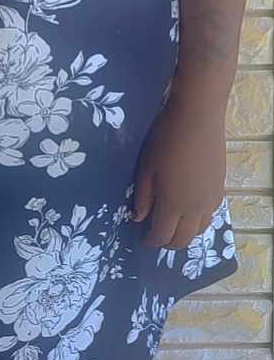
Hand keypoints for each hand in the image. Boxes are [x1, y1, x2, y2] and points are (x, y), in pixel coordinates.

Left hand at [131, 97, 226, 248]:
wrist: (198, 117)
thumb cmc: (165, 138)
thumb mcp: (146, 166)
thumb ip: (143, 196)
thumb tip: (139, 218)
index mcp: (173, 204)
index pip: (162, 235)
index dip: (150, 240)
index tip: (141, 238)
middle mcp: (195, 209)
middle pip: (183, 240)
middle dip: (167, 242)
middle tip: (155, 234)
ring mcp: (211, 199)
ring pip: (199, 230)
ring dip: (184, 233)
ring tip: (172, 224)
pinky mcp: (220, 188)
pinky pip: (209, 215)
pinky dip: (197, 220)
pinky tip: (189, 209)